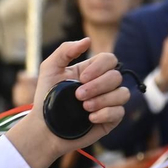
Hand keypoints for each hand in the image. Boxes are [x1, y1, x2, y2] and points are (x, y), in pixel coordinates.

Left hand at [5, 39, 129, 167]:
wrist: (44, 127)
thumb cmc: (46, 97)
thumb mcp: (50, 68)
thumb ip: (65, 50)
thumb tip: (88, 40)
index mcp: (91, 71)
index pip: (109, 60)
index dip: (99, 67)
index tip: (82, 78)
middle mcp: (103, 85)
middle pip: (117, 76)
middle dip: (97, 86)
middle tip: (78, 96)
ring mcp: (108, 102)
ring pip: (122, 94)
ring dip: (102, 100)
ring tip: (84, 107)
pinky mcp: (110, 119)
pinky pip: (119, 112)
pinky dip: (105, 114)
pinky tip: (89, 118)